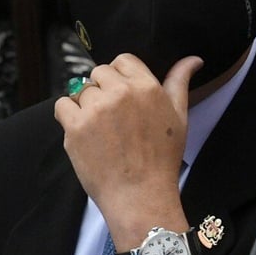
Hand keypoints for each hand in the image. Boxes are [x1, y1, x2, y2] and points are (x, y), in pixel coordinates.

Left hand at [54, 54, 202, 249]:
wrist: (139, 195)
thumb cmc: (161, 160)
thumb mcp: (179, 117)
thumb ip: (180, 83)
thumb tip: (193, 59)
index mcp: (146, 86)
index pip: (122, 60)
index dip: (120, 76)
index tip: (121, 96)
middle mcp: (119, 92)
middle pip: (98, 73)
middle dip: (103, 90)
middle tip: (112, 118)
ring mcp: (95, 108)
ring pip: (80, 91)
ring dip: (86, 105)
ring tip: (100, 130)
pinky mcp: (75, 126)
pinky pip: (62, 106)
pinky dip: (68, 116)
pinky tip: (84, 133)